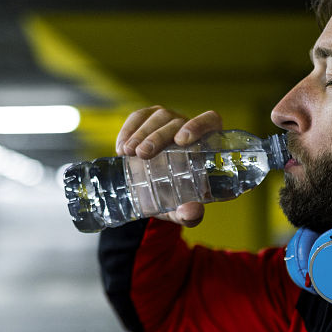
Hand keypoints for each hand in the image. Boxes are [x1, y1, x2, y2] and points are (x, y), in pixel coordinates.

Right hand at [114, 105, 224, 227]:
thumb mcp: (180, 210)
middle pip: (177, 122)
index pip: (210, 121)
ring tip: (128, 152)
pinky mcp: (147, 118)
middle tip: (143, 154)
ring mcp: (167, 120)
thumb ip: (189, 214)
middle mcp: (187, 128)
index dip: (199, 125)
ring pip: (158, 116)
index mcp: (205, 144)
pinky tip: (120, 148)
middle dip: (159, 136)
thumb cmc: (174, 196)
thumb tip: (192, 212)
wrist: (151, 192)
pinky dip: (128, 129)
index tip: (181, 140)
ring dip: (142, 133)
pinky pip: (139, 116)